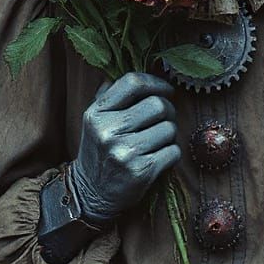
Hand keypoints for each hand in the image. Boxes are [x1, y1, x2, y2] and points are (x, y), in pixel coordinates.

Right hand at [70, 72, 180, 221]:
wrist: (90, 192)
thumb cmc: (99, 150)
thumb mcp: (96, 119)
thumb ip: (112, 93)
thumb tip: (142, 71)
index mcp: (97, 113)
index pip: (132, 82)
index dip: (156, 82)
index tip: (165, 90)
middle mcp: (108, 130)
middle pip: (158, 105)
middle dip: (168, 110)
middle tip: (165, 118)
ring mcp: (124, 152)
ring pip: (169, 129)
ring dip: (169, 134)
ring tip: (156, 141)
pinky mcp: (141, 172)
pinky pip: (173, 151)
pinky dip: (171, 153)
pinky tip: (158, 157)